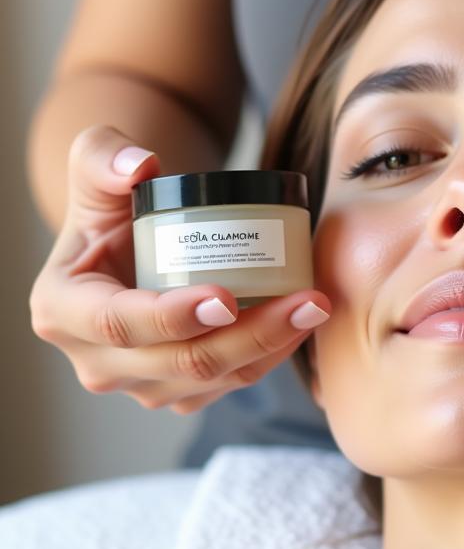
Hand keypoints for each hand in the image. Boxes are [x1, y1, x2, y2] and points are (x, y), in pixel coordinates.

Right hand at [29, 125, 331, 413]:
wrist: (133, 245)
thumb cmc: (114, 207)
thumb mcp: (96, 171)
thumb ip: (102, 155)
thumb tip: (137, 165)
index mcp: (62, 310)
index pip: (118, 323)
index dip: (171, 316)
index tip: (226, 297)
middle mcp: (96, 361)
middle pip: (180, 361)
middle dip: (249, 334)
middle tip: (305, 301)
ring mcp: (140, 384)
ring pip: (213, 380)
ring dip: (271, 347)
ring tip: (315, 307)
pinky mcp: (177, 392)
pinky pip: (230, 384)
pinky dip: (270, 356)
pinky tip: (302, 325)